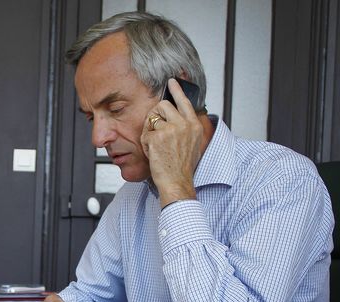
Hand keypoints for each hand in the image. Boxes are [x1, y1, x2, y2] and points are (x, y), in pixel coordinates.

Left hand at [141, 78, 203, 207]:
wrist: (177, 182)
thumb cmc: (182, 167)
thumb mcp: (192, 144)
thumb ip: (185, 128)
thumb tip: (174, 117)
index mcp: (194, 126)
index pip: (185, 102)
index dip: (177, 90)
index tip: (172, 81)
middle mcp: (185, 125)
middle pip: (163, 105)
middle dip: (154, 114)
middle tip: (153, 126)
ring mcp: (171, 130)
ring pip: (152, 118)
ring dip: (149, 130)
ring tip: (155, 145)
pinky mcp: (158, 137)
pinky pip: (145, 132)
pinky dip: (145, 143)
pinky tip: (152, 153)